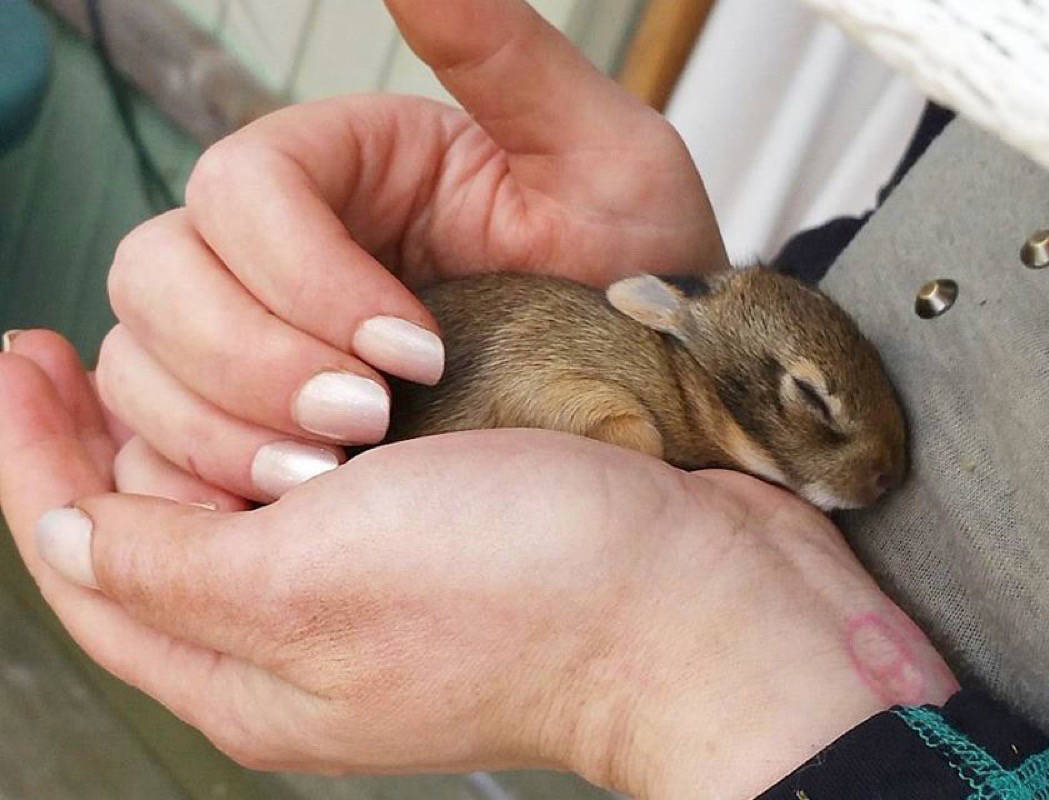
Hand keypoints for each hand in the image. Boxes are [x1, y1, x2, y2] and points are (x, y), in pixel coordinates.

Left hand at [1, 332, 957, 798]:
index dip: (27, 455)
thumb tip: (58, 531)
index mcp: (251, 672)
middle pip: (157, 513)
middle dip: (149, 423)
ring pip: (246, 474)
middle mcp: (302, 632)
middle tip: (199, 361)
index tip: (15, 350)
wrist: (706, 595)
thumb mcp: (314, 585)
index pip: (84, 559)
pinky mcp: (439, 524)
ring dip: (244, 398)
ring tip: (287, 361)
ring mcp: (376, 577)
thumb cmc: (533, 595)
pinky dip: (311, 397)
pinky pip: (328, 454)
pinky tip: (334, 360)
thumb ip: (165, 563)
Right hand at [96, 0, 726, 503]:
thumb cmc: (640, 278)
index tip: (416, 354)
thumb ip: (505, 55)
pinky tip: (294, 505)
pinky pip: (164, 450)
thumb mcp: (604, 159)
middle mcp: (284, 249)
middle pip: (159, 275)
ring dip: (219, 430)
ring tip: (332, 478)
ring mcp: (261, 340)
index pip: (242, 189)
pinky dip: (203, 481)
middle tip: (368, 426)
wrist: (664, 399)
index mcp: (351, 169)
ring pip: (144, 361)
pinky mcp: (260, 426)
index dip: (302, 275)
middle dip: (250, 360)